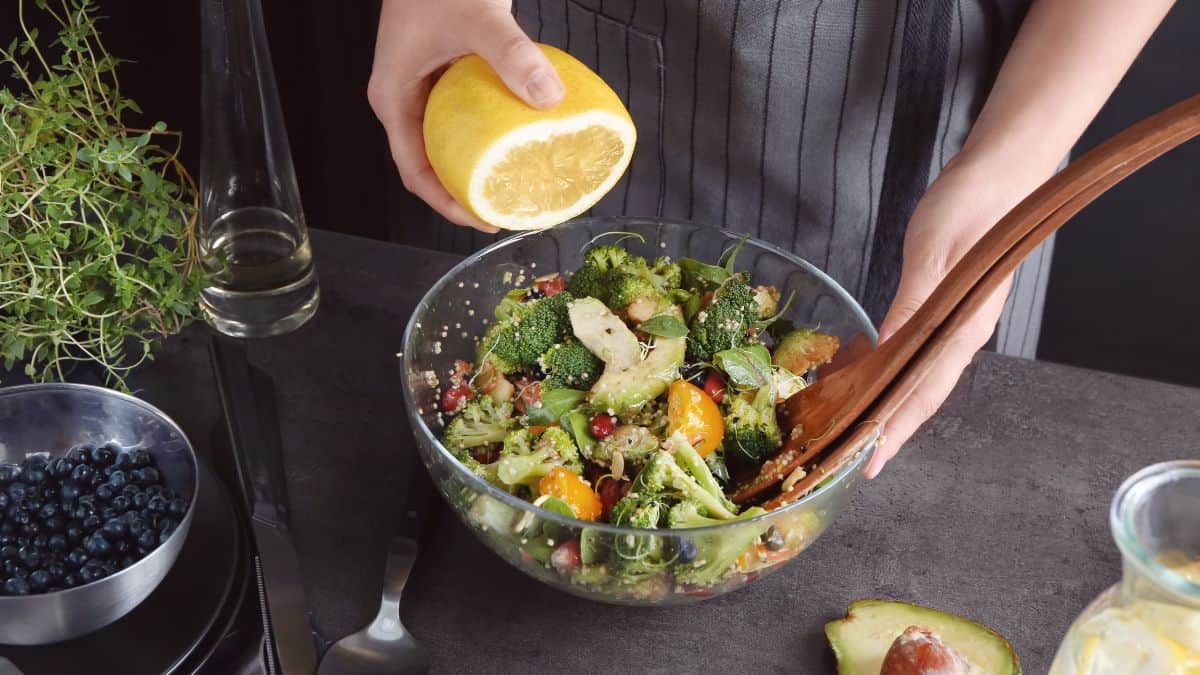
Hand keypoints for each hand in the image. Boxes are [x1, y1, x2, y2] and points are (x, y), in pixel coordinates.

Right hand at [367, 0, 564, 231]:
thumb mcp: (478, 19)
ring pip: (449, 141)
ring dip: (479, 163)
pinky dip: (490, 131)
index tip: (484, 219)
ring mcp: (425, 85)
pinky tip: (520, 137)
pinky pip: (466, 115)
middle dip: (467, 190)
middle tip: (507, 206)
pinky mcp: (447, 71)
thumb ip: (512, 55)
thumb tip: (549, 98)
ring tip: (515, 181)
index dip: (448, 204)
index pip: (415, 172)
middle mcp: (405, 98)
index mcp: (394, 98)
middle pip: (432, 163)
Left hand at [864, 160, 1016, 478]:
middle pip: (921, 395)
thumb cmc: (971, 204)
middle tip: (852, 459)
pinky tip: (868, 373)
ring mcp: (958, 321)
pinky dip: (892, 368)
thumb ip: (912, 306)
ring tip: (855, 426)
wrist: (1003, 169)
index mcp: (963, 328)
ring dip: (889, 402)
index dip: (895, 431)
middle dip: (888, 430)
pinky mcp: (948, 304)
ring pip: (920, 376)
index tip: (869, 463)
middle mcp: (963, 333)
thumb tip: (887, 354)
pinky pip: (918, 350)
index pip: (923, 394)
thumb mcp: (933, 253)